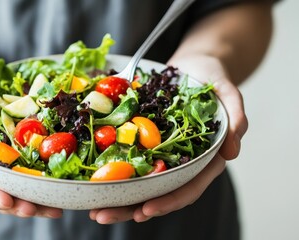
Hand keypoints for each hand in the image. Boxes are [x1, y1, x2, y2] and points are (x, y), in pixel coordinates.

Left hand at [89, 55, 247, 223]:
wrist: (192, 65)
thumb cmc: (212, 78)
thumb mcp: (227, 92)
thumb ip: (236, 117)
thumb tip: (233, 151)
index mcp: (204, 158)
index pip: (188, 187)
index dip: (168, 201)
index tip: (145, 210)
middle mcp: (181, 161)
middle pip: (158, 192)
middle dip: (131, 207)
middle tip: (102, 216)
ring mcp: (162, 154)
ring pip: (140, 183)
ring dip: (117, 199)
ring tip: (93, 209)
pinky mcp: (145, 143)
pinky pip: (128, 161)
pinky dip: (113, 174)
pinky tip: (94, 183)